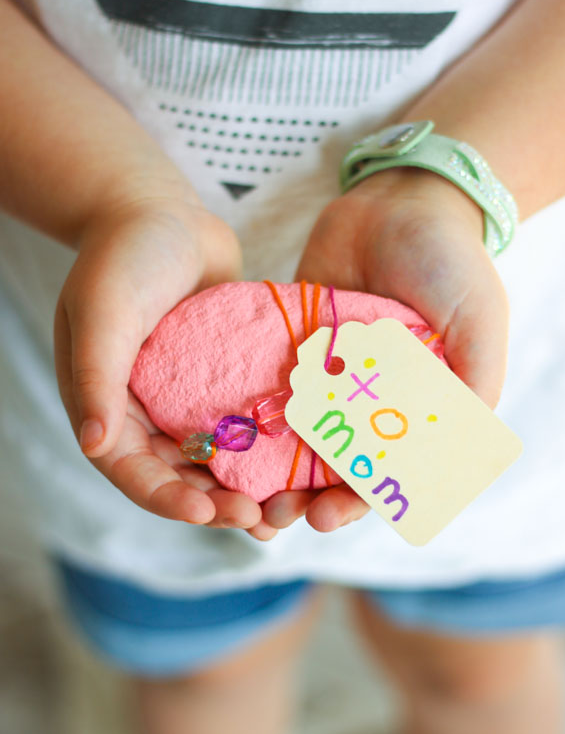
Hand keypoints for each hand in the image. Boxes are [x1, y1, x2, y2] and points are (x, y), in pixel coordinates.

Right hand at [54, 195, 277, 540]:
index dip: (166, 497)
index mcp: (106, 408)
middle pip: (178, 476)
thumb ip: (97, 376)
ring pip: (216, 460)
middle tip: (257, 520)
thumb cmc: (124, 256)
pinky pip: (243, 423)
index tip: (206, 510)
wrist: (163, 213)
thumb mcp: (104, 312)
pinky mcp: (221, 383)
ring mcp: (184, 401)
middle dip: (215, 503)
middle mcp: (144, 413)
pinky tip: (301, 461)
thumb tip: (94, 445)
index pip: (133, 470)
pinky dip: (266, 447)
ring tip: (284, 508)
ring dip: (246, 487)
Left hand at [262, 168, 508, 533]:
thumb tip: (468, 456)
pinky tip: (224, 434)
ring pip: (295, 437)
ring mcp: (330, 377)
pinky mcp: (296, 348)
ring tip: (240, 488)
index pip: (386, 472)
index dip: (357, 501)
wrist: (402, 200)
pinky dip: (250, 416)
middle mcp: (371, 401)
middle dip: (303, 496)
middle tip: (272, 515)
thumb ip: (474, 384)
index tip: (326, 515)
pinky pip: (271, 387)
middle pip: (333, 466)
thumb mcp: (478, 321)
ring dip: (269, 470)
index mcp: (417, 409)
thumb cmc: (452, 262)